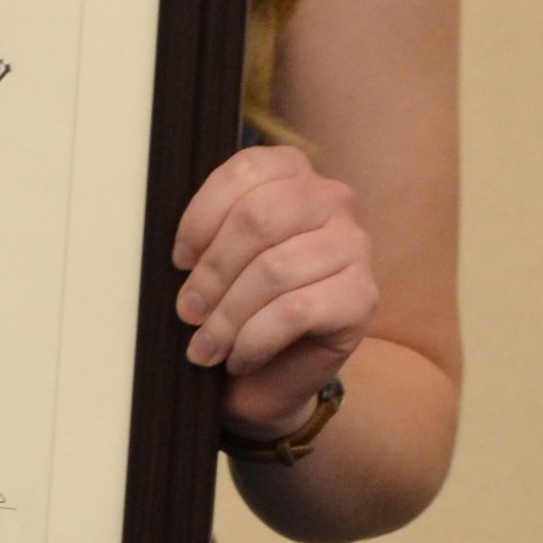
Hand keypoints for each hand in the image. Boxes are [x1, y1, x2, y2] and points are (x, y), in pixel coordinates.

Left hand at [169, 145, 376, 439]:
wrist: (274, 371)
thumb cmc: (242, 303)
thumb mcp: (220, 257)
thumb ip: (209, 234)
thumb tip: (184, 256)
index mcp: (292, 171)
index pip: (244, 173)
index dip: (202, 218)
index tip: (179, 261)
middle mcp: (331, 198)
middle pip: (258, 220)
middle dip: (213, 272)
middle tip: (187, 311)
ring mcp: (353, 245)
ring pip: (274, 271)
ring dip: (228, 317)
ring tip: (206, 346)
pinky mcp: (363, 296)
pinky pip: (295, 311)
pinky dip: (255, 339)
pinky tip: (239, 357)